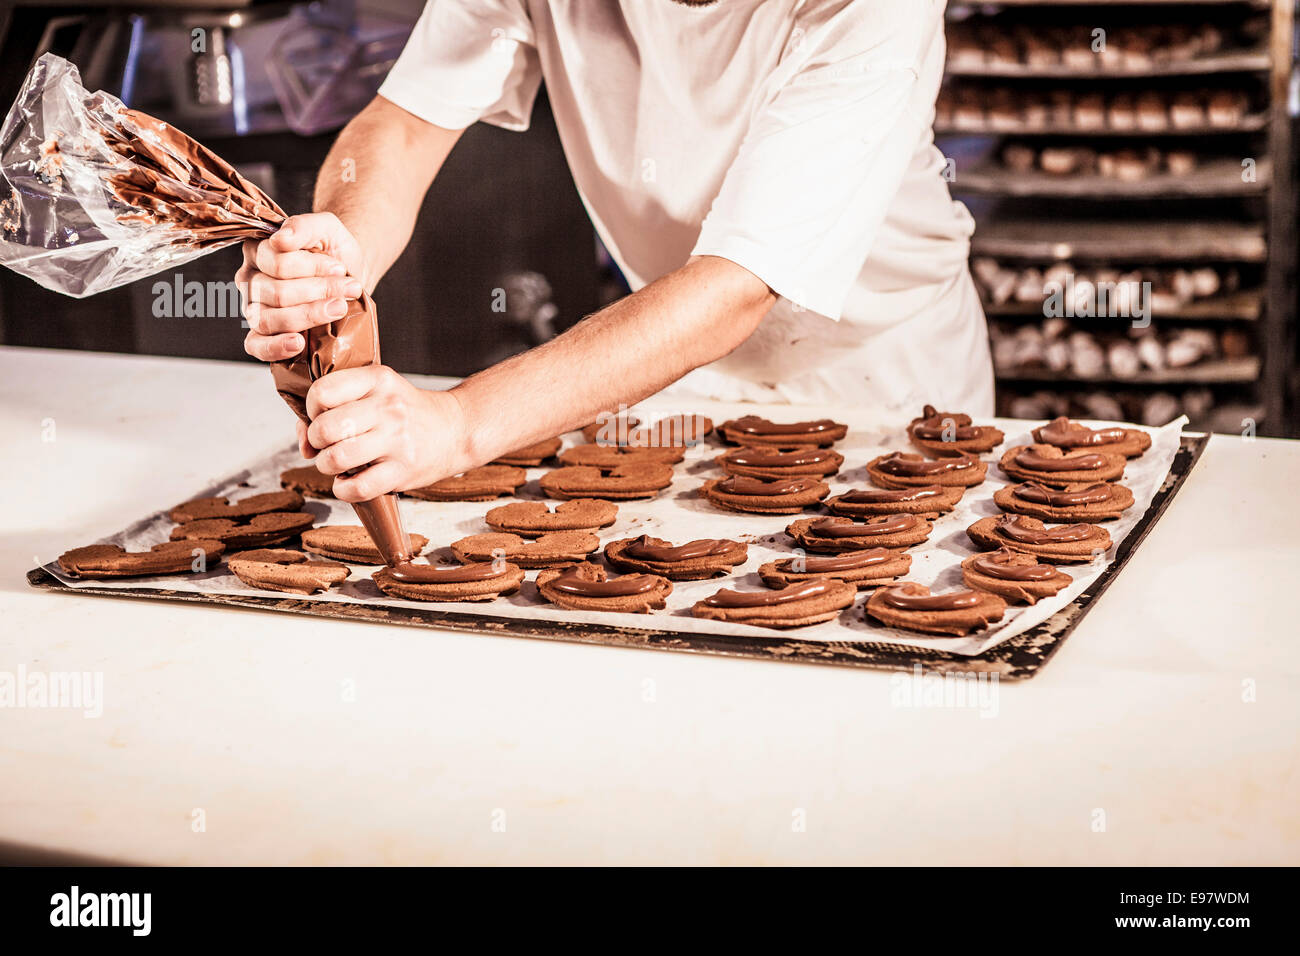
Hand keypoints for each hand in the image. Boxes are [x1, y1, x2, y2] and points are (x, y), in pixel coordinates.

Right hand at [238, 212, 368, 362]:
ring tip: (339, 308)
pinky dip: (276, 347)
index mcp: (258, 251)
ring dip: (310, 316)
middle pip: (277, 293)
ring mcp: (253, 309)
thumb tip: (280, 239)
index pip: (277, 263)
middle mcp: (250, 280)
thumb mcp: (327, 228)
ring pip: (269, 319)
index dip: (312, 268)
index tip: (340, 268)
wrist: (348, 277)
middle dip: (319, 292)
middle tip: (350, 288)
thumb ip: (304, 226)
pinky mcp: (262, 334)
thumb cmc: (333, 251)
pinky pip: (256, 346)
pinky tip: (299, 343)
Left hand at [303, 365, 468, 501]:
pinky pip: (357, 488)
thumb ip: (336, 406)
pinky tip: (349, 482)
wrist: (456, 430)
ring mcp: (397, 441)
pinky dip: (343, 490)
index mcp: (378, 380)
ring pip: (336, 458)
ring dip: (326, 466)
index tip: (321, 416)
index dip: (311, 409)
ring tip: (336, 463)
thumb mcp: (378, 392)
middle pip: (325, 428)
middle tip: (325, 444)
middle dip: (315, 441)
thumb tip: (303, 443)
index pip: (322, 392)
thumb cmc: (408, 412)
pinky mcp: (403, 471)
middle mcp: (388, 408)